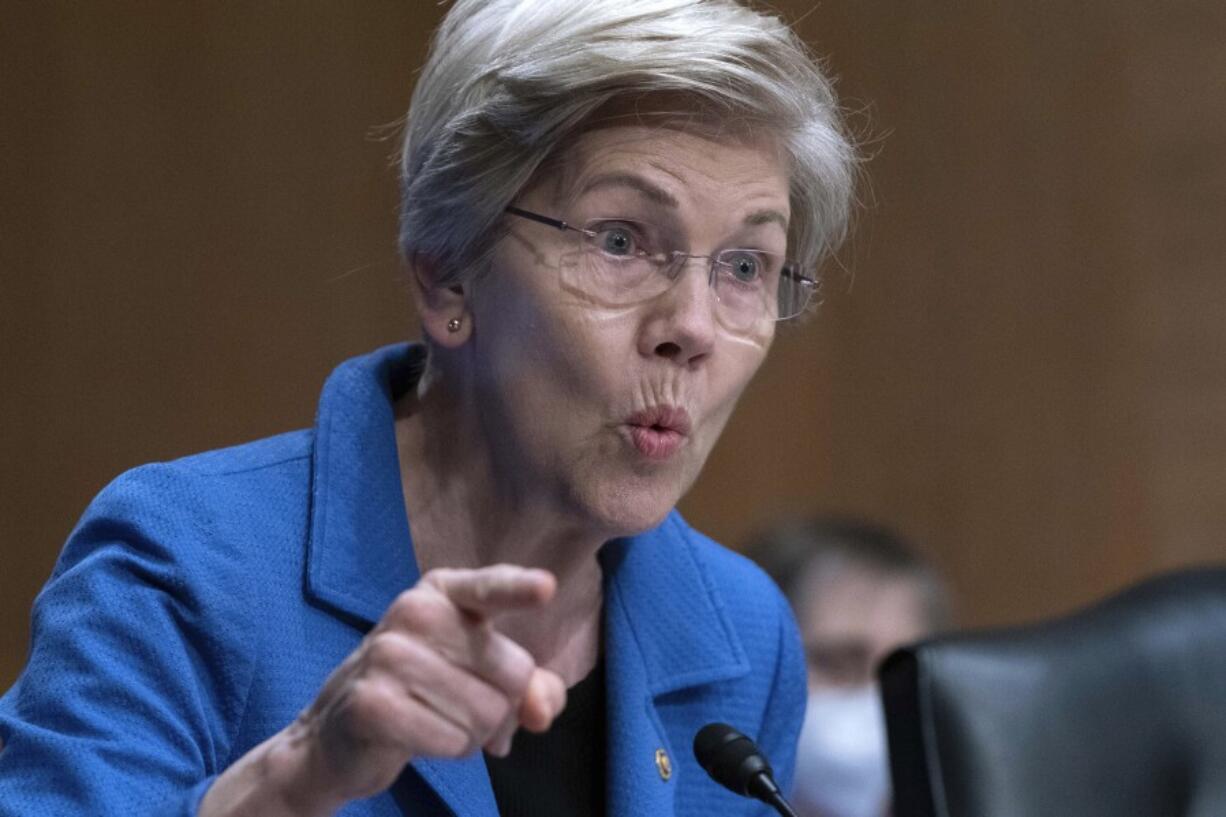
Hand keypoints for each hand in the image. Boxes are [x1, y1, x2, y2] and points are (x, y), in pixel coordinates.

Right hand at [200, 564, 567, 816]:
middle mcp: (415, 611)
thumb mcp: (481, 677)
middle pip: (513, 674)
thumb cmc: (423, 693)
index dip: (519, 589)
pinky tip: (418, 738)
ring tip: (436, 721)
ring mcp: (388, 654)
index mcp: (444, 592)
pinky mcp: (373, 702)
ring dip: (474, 734)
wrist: (338, 736)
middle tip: (461, 707)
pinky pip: (453, 740)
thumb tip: (542, 711)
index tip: (547, 587)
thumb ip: (530, 687)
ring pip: (486, 712)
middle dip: (502, 707)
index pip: (489, 588)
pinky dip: (448, 750)